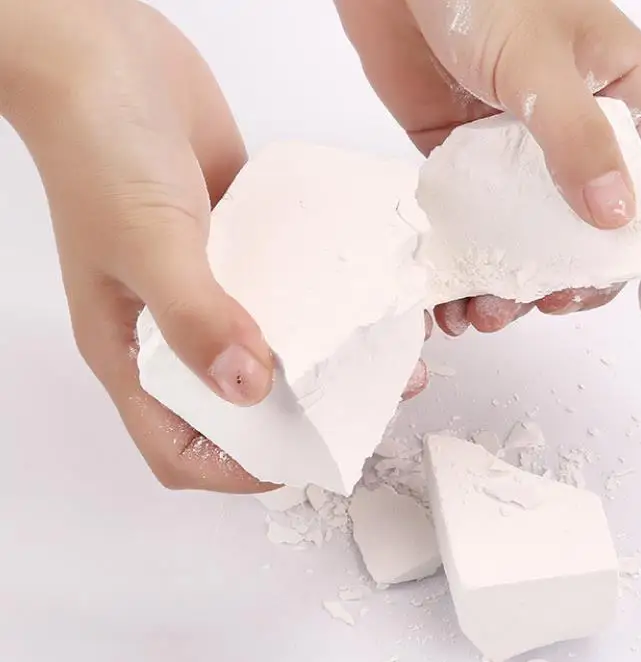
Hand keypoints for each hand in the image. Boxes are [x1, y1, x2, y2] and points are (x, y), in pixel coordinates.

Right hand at [1, 0, 426, 492]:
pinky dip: (323, 302)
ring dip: (324, 362)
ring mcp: (211, 288)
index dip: (236, 471)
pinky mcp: (242, 247)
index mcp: (132, 352)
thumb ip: (194, 317)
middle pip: (239, 405)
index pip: (180, 446)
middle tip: (364, 408)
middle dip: (300, 420)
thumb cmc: (100, 150)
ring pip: (272, 349)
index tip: (301, 461)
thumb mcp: (145, 244)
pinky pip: (288, 290)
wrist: (108, 57)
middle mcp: (174, 330)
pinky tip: (367, 299)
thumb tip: (250, 387)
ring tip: (385, 358)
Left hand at [335, 0, 640, 332]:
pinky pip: (476, 229)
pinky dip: (467, 269)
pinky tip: (453, 299)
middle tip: (550, 304)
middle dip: (578, 279)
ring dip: (514, 286)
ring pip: (532, 239)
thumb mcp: (539, 61)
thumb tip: (616, 219)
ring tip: (487, 314)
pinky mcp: (465, 165)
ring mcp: (518, 154)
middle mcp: (577, 132)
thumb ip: (577, 139)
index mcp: (621, 97)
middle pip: (599, 227)